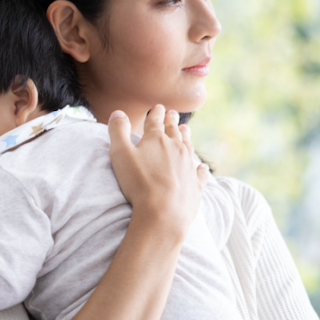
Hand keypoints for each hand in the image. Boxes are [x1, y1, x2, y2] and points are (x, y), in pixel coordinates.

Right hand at [107, 106, 209, 238]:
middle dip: (171, 121)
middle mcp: (176, 148)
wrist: (164, 212)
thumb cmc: (139, 183)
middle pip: (174, 131)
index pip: (155, 121)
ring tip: (185, 130)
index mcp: (157, 139)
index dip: (156, 113)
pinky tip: (202, 167)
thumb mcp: (120, 154)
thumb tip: (117, 113)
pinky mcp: (196, 185)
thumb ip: (117, 132)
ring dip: (185, 137)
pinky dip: (200, 169)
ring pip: (188, 147)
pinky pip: (199, 174)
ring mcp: (188, 166)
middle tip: (172, 114)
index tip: (158, 107)